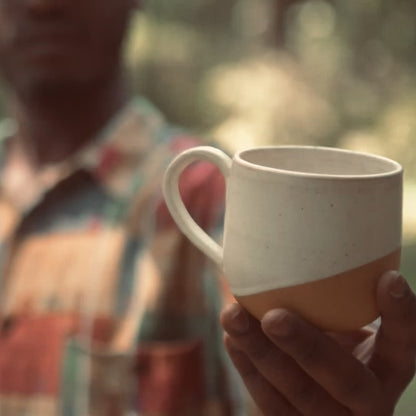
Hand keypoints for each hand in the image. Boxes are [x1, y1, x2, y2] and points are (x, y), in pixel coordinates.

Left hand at [221, 271, 415, 415]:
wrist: (332, 396)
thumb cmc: (341, 346)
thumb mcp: (353, 326)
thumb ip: (342, 303)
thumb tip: (308, 252)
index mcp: (388, 370)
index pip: (403, 344)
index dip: (400, 315)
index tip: (389, 279)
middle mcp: (366, 401)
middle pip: (343, 379)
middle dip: (306, 347)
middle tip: (274, 317)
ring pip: (296, 392)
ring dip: (260, 353)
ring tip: (233, 317)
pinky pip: (268, 400)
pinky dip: (247, 365)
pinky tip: (232, 339)